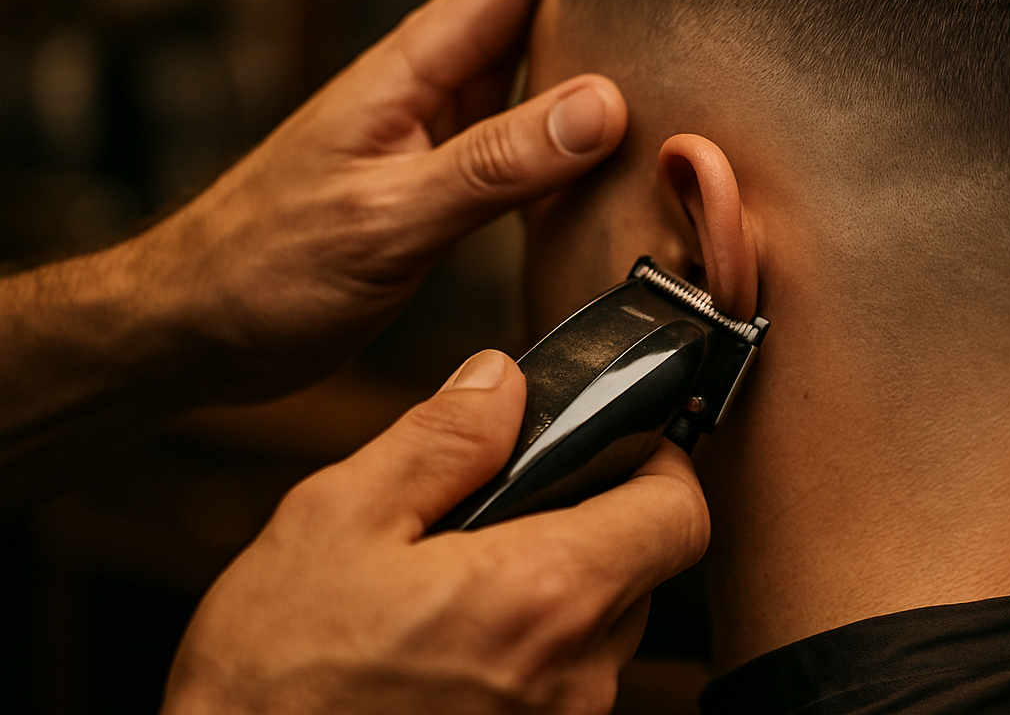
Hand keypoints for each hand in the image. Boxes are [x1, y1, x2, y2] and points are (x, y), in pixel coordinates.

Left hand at [130, 0, 625, 400]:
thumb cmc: (265, 266)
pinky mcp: (438, 180)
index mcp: (409, 71)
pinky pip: (520, 132)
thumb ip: (494, 162)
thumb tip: (601, 106)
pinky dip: (568, 123)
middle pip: (527, 6)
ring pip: (529, 68)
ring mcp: (433, 132)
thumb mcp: (388, 216)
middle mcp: (427, 88)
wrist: (200, 324)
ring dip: (587, 41)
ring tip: (656, 13)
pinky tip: (604, 131)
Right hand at [162, 350, 709, 713]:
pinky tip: (447, 646)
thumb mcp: (338, 521)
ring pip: (602, 631)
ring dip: (553, 595)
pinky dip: (527, 653)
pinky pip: (562, 686)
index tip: (616, 445)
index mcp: (541, 596)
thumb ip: (441, 441)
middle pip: (642, 569)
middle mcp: (573, 677)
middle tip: (502, 513)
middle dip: (589, 526)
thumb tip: (503, 382)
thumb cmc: (271, 681)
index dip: (658, 465)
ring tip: (456, 587)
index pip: (679, 515)